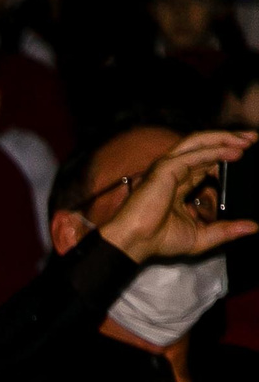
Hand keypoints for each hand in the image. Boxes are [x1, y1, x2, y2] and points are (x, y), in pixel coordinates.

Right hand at [98, 128, 258, 262]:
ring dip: (224, 138)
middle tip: (253, 138)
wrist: (134, 243)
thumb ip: (226, 230)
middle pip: (204, 146)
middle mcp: (173, 172)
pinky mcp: (166, 169)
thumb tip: (252, 228)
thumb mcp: (201, 237)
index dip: (226, 154)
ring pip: (199, 142)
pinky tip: (234, 152)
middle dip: (229, 139)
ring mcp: (168, 168)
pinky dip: (216, 150)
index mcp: (179, 184)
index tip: (247, 154)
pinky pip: (195, 154)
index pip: (205, 162)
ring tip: (247, 140)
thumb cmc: (157, 241)